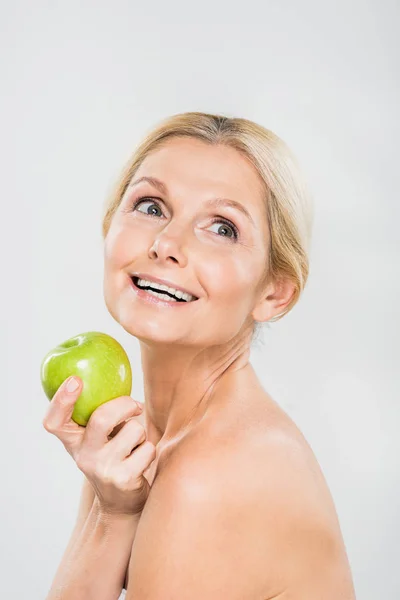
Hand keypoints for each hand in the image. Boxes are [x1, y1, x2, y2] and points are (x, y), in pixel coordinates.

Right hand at [42, 376, 156, 516]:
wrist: (121, 503)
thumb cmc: (113, 456)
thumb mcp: (98, 438)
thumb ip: (99, 413)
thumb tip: (114, 371)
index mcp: (72, 441)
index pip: (54, 421)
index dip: (61, 400)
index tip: (75, 380)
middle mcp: (83, 455)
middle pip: (102, 418)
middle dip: (125, 405)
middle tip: (135, 407)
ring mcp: (102, 468)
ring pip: (133, 430)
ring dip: (141, 433)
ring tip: (134, 444)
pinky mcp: (123, 479)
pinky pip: (147, 448)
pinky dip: (149, 450)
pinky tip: (140, 461)